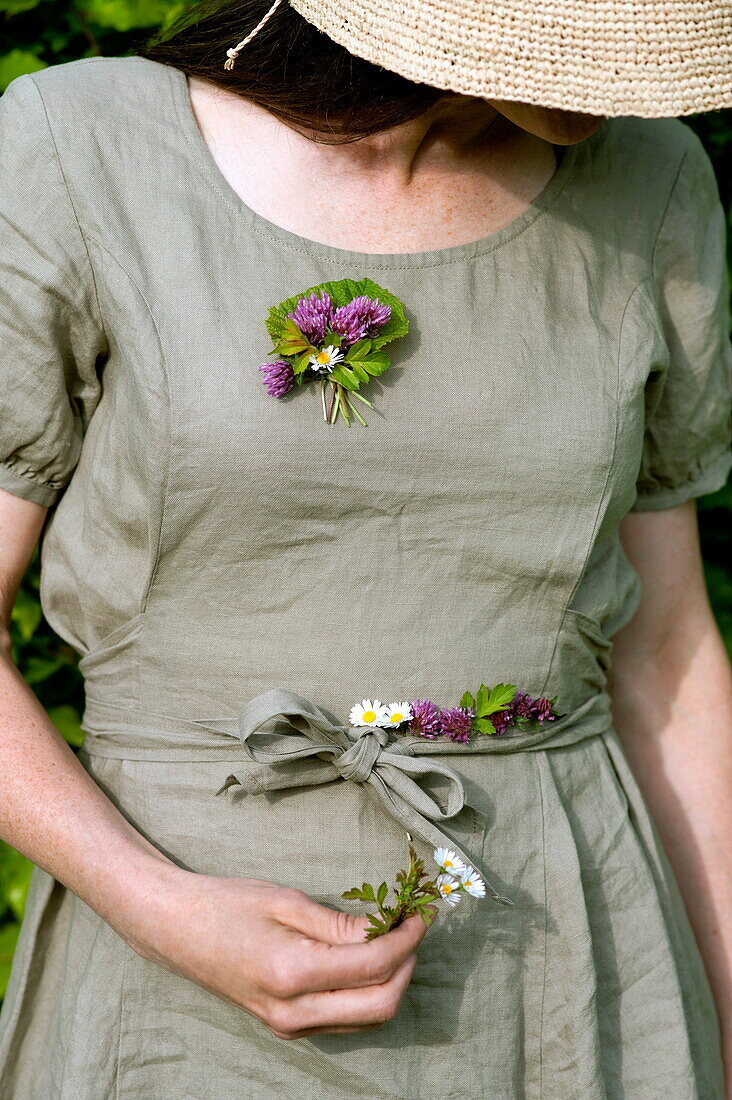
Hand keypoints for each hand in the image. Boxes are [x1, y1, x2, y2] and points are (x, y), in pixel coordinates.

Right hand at [125, 870, 435, 1039]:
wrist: (177, 930)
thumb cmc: (228, 904)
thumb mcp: (287, 901)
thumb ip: (340, 922)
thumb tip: (389, 927)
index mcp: (292, 974)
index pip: (373, 966)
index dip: (406, 938)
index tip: (422, 912)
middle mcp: (294, 1013)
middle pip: (381, 1005)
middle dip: (407, 965)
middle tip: (414, 925)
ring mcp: (289, 1026)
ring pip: (367, 1018)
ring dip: (392, 979)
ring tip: (395, 936)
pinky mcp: (287, 1027)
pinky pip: (345, 1017)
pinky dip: (368, 991)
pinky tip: (367, 957)